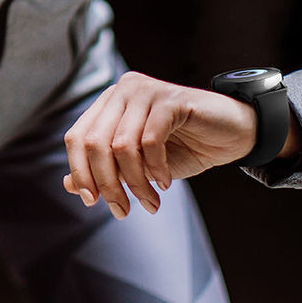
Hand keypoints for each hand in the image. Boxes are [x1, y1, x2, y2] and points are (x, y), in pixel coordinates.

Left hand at [61, 71, 258, 219]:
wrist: (232, 135)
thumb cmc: (183, 148)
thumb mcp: (138, 165)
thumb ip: (106, 170)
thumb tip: (69, 185)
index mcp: (108, 103)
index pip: (76, 137)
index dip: (79, 171)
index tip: (92, 201)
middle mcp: (122, 91)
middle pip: (95, 143)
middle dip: (107, 184)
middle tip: (123, 211)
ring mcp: (145, 91)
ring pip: (122, 146)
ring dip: (135, 183)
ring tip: (151, 202)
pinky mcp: (171, 99)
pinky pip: (150, 141)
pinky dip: (155, 169)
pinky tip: (165, 183)